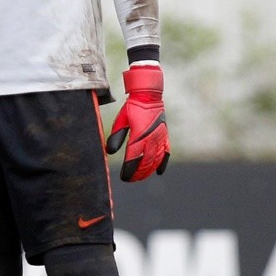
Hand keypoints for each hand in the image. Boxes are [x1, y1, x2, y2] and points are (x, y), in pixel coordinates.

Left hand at [106, 65, 169, 181]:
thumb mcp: (121, 120)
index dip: (129, 170)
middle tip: (131, 180)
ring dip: (148, 171)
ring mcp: (160, 137)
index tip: (124, 177)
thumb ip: (116, 136)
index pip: (134, 157)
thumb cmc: (132, 107)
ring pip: (156, 159)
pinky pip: (166, 153)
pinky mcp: (165, 136)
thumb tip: (109, 152)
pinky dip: (163, 163)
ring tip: (141, 177)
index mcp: (139, 134)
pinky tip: (159, 172)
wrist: (149, 96)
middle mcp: (151, 137)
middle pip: (146, 162)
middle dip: (138, 173)